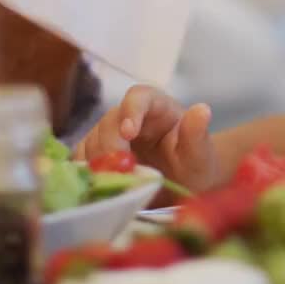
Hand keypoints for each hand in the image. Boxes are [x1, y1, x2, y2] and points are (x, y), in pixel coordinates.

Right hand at [75, 86, 219, 192]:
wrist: (185, 186)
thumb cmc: (195, 165)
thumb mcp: (201, 155)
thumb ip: (198, 135)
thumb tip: (202, 110)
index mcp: (158, 107)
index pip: (139, 96)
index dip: (130, 111)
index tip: (129, 133)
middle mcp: (131, 117)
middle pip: (109, 121)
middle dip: (110, 145)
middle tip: (119, 171)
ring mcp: (112, 135)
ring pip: (91, 140)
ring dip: (97, 162)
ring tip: (113, 183)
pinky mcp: (99, 155)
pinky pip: (82, 159)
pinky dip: (85, 173)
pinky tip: (95, 187)